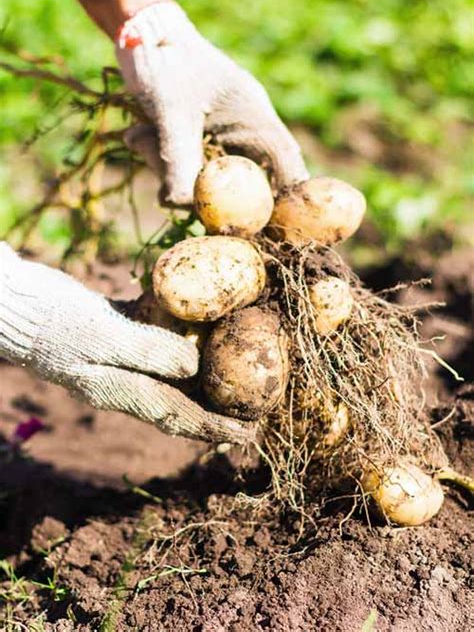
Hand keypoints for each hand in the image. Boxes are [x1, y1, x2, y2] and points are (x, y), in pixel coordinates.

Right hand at [0, 243, 252, 443]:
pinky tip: (198, 319)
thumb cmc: (51, 321)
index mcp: (119, 389)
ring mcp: (117, 352)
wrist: (10, 300)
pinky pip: (154, 332)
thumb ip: (148, 352)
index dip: (214, 427)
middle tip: (253, 405)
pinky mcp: (113, 326)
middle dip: (215, 404)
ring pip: (170, 366)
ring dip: (202, 369)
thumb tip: (196, 366)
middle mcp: (122, 376)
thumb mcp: (100, 337)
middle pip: (179, 395)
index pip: (177, 415)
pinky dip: (177, 329)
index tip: (249, 433)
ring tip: (234, 366)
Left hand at [116, 2, 308, 204]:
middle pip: (241, 182)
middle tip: (169, 192)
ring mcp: (217, 137)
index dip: (287, 197)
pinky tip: (137, 133)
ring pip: (203, 177)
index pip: (286, 163)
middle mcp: (242, 131)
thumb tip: (182, 206)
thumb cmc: (164, 60)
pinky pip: (181, 167)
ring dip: (168, 167)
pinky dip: (157, 157)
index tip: (272, 225)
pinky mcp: (193, 140)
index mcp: (255, 118)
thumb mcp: (171, 110)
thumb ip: (178, 158)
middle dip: (202, 190)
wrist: (136, 32)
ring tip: (141, 137)